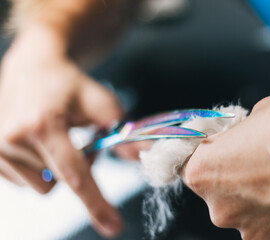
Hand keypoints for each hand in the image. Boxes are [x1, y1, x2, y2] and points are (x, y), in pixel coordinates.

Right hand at [0, 25, 123, 237]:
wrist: (33, 67)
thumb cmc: (69, 84)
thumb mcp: (102, 102)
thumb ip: (122, 130)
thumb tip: (142, 155)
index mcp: (43, 124)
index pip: (75, 174)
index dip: (96, 203)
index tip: (112, 226)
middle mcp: (14, 139)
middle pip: (61, 184)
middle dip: (79, 168)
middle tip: (81, 140)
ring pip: (44, 187)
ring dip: (58, 169)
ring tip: (57, 139)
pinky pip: (27, 182)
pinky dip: (42, 168)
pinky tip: (40, 143)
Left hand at [183, 94, 269, 239]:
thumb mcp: (255, 116)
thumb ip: (234, 138)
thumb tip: (234, 144)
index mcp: (204, 173)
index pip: (192, 168)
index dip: (210, 158)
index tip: (225, 153)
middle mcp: (221, 210)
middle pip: (220, 196)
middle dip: (236, 182)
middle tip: (265, 166)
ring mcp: (254, 233)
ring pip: (249, 216)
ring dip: (262, 202)